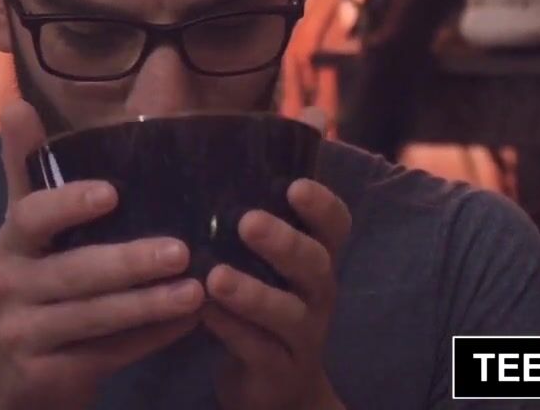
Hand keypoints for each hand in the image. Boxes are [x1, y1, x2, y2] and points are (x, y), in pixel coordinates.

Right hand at [0, 100, 203, 409]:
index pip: (31, 214)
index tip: (112, 192)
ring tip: (197, 292)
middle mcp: (7, 284)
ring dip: (149, 305)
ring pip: (93, 318)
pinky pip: (106, 355)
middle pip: (73, 272)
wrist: (17, 378)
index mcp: (11, 241)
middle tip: (181, 250)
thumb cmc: (37, 286)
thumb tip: (16, 101)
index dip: (68, 203)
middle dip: (128, 262)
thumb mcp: (29, 231)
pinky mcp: (44, 374)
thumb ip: (30, 169)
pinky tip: (190, 324)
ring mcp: (22, 333)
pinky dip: (149, 340)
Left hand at [201, 173, 352, 409]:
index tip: (296, 185)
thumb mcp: (266, 265)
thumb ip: (253, 221)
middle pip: (315, 265)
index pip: (336, 227)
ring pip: (288, 312)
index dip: (323, 206)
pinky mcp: (280, 370)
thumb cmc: (263, 306)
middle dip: (285, 243)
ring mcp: (304, 335)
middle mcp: (318, 294)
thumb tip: (228, 154)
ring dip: (253, 293)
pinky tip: (204, 313)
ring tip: (216, 277)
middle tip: (249, 222)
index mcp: (317, 259)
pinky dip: (232, 330)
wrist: (276, 387)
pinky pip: (259, 349)